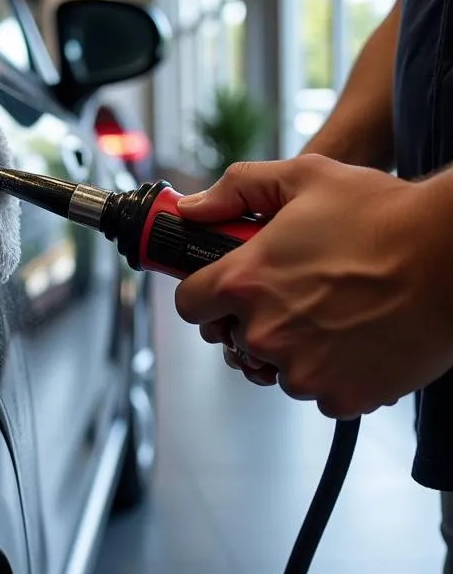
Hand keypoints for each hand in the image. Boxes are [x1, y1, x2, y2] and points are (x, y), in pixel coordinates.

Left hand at [173, 155, 452, 418]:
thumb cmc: (382, 213)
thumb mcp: (304, 177)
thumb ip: (237, 189)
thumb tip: (193, 208)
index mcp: (244, 282)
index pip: (190, 305)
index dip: (205, 295)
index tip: (224, 291)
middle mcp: (264, 333)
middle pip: (234, 339)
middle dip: (255, 320)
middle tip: (295, 296)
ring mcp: (302, 371)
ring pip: (277, 368)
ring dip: (295, 349)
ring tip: (335, 313)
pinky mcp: (341, 397)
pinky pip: (320, 392)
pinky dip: (334, 373)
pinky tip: (359, 338)